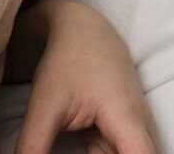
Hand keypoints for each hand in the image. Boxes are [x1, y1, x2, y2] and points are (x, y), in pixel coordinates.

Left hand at [16, 2, 157, 153]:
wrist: (83, 32)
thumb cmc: (67, 62)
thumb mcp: (45, 106)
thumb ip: (33, 145)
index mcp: (126, 119)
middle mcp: (140, 129)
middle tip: (78, 149)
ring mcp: (135, 133)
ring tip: (73, 138)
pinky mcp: (123, 135)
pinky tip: (77, 149)